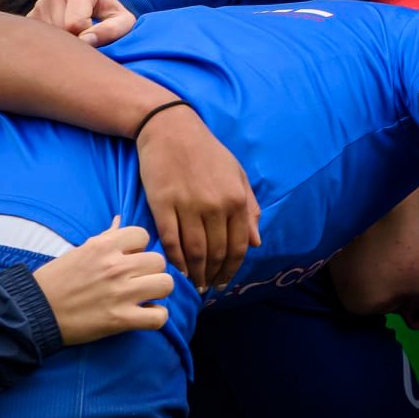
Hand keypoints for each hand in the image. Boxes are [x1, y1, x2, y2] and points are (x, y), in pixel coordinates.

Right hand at [29, 0, 135, 47]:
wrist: (96, 11)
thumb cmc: (111, 17)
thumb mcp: (123, 22)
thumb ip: (111, 30)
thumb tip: (86, 40)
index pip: (76, 23)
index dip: (88, 37)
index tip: (95, 35)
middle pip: (60, 30)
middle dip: (74, 41)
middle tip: (85, 39)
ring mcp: (40, 2)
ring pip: (46, 37)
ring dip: (61, 44)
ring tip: (75, 37)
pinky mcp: (30, 16)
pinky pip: (36, 39)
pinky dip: (49, 45)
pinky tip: (62, 40)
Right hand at [33, 219, 173, 345]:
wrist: (33, 313)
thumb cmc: (54, 281)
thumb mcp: (79, 251)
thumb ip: (105, 238)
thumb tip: (119, 220)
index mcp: (104, 246)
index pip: (144, 235)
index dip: (139, 248)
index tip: (129, 259)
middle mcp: (116, 267)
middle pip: (159, 261)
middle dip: (150, 270)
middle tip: (138, 280)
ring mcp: (121, 294)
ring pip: (166, 284)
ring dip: (157, 291)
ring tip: (145, 296)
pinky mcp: (121, 320)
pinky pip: (159, 316)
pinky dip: (156, 317)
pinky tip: (144, 315)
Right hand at [134, 106, 260, 292]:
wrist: (172, 130)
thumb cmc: (208, 153)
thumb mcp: (238, 175)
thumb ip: (249, 209)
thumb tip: (255, 242)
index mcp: (236, 198)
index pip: (238, 245)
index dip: (233, 268)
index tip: (226, 281)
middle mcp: (215, 204)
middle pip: (217, 252)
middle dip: (214, 274)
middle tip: (209, 287)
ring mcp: (188, 205)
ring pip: (194, 251)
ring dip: (196, 273)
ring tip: (195, 284)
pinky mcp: (163, 204)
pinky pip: (171, 240)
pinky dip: (175, 259)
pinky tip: (178, 270)